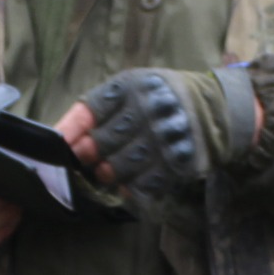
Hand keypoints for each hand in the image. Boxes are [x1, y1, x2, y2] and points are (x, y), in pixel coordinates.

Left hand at [54, 89, 263, 180]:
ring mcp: (165, 138)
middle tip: (88, 159)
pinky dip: (130, 188)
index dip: (69, 132)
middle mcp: (150, 109)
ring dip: (108, 173)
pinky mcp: (178, 162)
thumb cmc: (160, 99)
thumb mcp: (131, 89)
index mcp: (133, 86)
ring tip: (107, 171)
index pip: (90, 111)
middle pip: (102, 142)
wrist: (215, 110)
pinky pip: (144, 183)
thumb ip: (97, 109)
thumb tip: (60, 137)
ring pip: (120, 166)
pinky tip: (127, 183)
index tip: (58, 146)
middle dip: (88, 156)